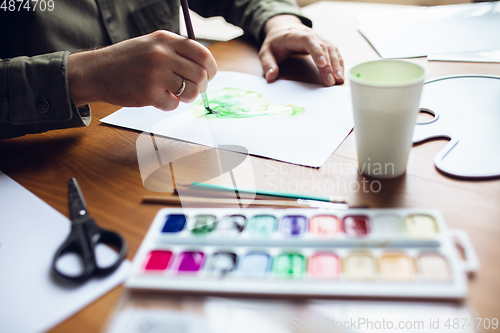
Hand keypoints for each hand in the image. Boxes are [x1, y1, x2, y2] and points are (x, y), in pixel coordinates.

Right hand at [68, 30, 216, 110]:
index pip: (202, 54)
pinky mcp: (149, 93)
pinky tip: (156, 98)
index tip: (209, 76)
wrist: (97, 72)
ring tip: (175, 94)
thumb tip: (205, 69)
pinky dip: (168, 104)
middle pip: (200, 75)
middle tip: (191, 90)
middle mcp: (162, 54)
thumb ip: (176, 53)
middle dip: (200, 87)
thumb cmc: (127, 61)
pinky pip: (173, 104)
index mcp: (165, 39)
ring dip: (186, 97)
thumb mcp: (152, 45)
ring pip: (190, 91)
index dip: (211, 68)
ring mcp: (155, 74)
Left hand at [259, 15, 343, 85]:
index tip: (321, 64)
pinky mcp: (324, 44)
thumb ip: (268, 64)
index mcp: (295, 35)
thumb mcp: (266, 52)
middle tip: (331, 81)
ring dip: (337, 65)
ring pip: (332, 50)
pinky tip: (341, 74)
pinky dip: (339, 63)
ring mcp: (319, 39)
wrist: (284, 28)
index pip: (309, 41)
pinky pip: (335, 52)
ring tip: (339, 80)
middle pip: (323, 47)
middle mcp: (311, 35)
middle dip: (329, 65)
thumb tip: (271, 77)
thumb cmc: (276, 42)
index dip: (316, 52)